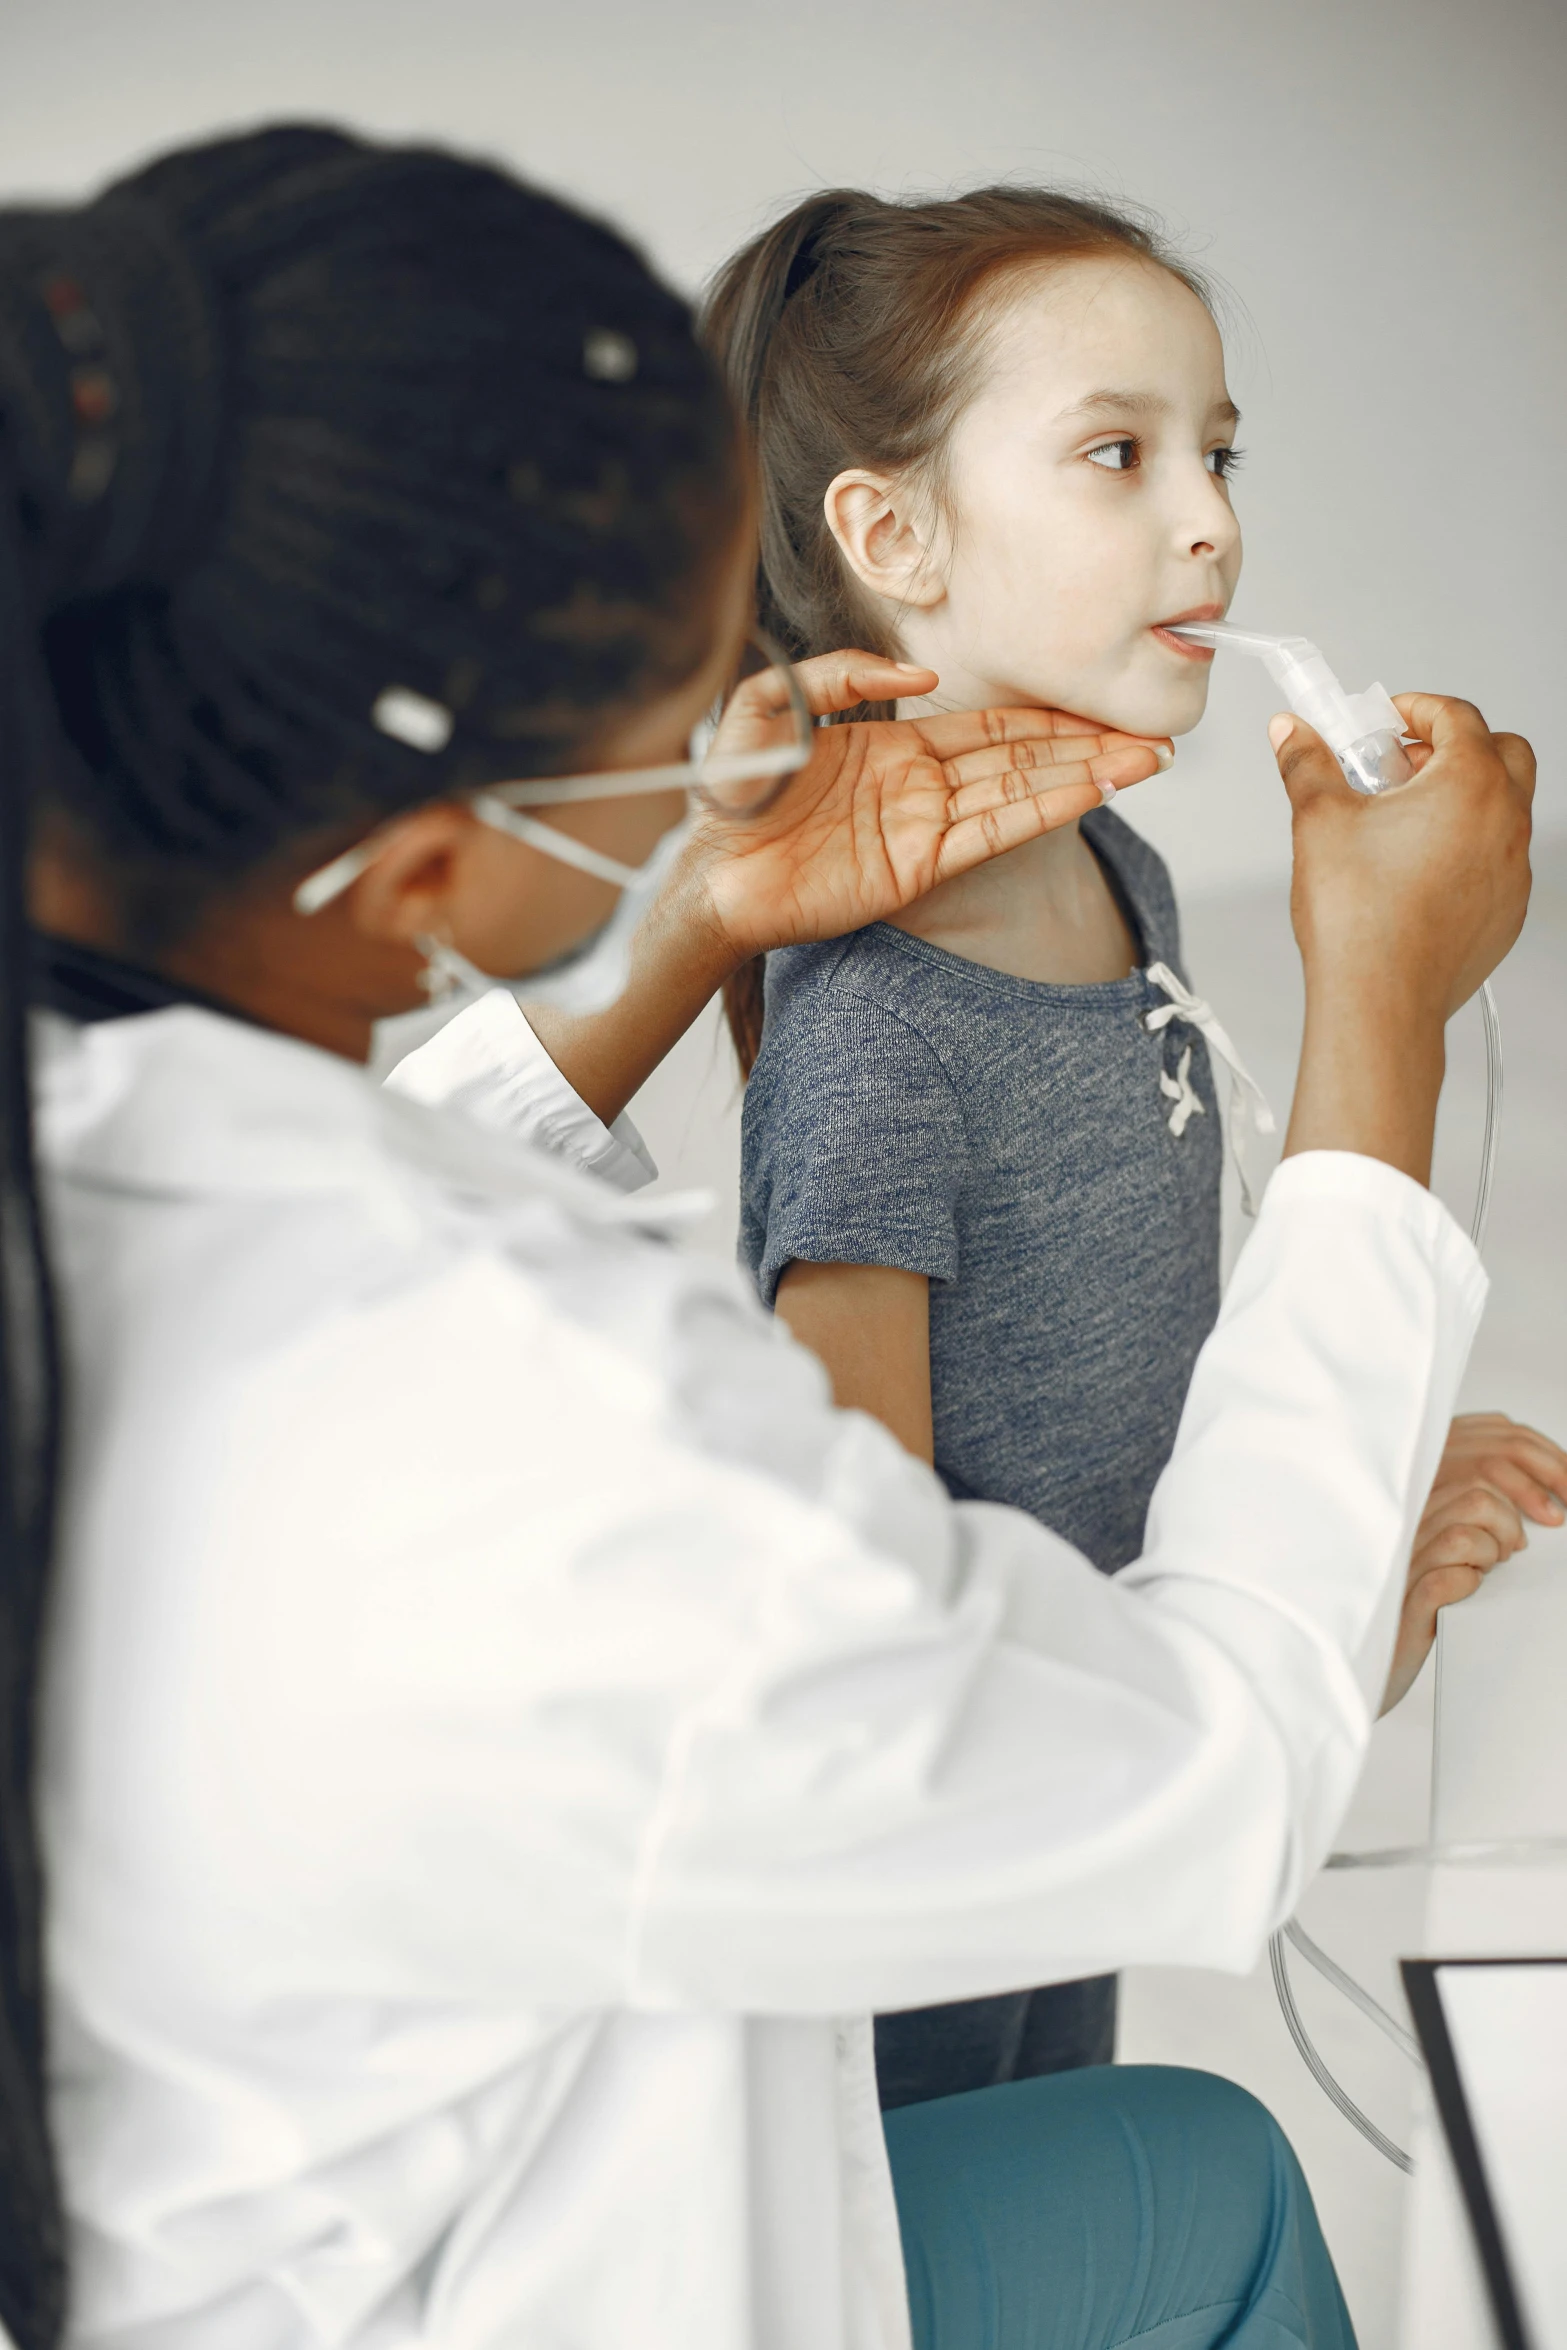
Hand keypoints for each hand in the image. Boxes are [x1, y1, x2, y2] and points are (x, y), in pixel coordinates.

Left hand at [687, 650, 1170, 962]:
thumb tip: (921, 677)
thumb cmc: (733, 792)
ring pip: (1021, 794)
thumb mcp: (775, 702)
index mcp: (896, 749)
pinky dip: (1044, 811)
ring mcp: (925, 828)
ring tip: (1146, 761)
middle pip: (1023, 760)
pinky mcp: (918, 867)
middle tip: (1154, 736)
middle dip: (1087, 747)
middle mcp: (922, 788)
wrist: (708, 869)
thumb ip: (843, 674)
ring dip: (1085, 776)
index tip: (1101, 706)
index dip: (1046, 717)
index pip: (989, 727)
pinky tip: (1091, 790)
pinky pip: (993, 833)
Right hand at [1280, 693, 1533, 1183]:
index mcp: (1470, 783)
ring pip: (1503, 808)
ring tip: (1400, 822)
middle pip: (1502, 751)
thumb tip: (1291, 732)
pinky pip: (1497, 859)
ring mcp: (1514, 869)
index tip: (1383, 721)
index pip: (1456, 715)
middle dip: (1454, 746)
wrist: (1381, 999)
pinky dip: (1467, 847)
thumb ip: (1307, 763)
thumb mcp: (1318, 819)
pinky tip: (1415, 871)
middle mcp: (1506, 821)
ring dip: (1461, 798)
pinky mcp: (1508, 911)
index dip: (1415, 709)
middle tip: (1400, 764)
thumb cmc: (1359, 917)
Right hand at [1380, 1412, 1566, 1710]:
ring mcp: (1406, 1560)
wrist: (1378, 1665)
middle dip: (1508, 1522)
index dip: (1522, 1486)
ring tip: (1484, 1570)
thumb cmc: (1417, 1608)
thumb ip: (1465, 1523)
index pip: (1474, 1466)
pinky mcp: (1410, 1598)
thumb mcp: (1440, 1556)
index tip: (1546, 1513)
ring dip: (1492, 1550)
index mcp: (1415, 1508)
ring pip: (1469, 1524)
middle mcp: (1407, 1526)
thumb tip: (1526, 1507)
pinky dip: (1472, 1579)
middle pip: (1477, 1491)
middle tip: (1506, 1552)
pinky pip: (1453, 1571)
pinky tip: (1465, 1591)